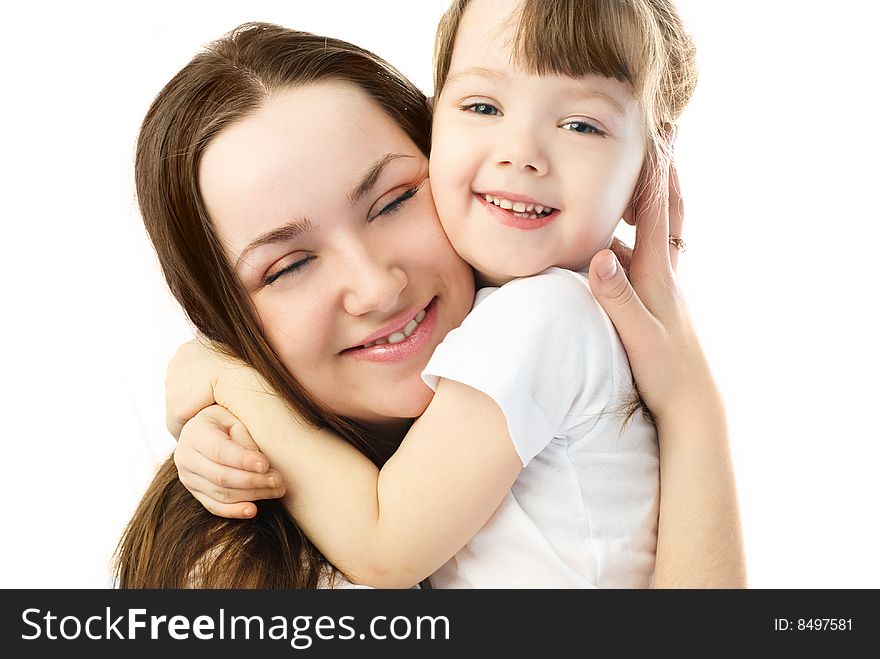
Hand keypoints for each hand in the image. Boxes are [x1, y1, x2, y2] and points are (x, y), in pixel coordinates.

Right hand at [175, 404, 286, 517]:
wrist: (206, 429)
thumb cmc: (227, 420)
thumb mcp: (236, 419)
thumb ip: (245, 438)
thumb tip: (260, 466)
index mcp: (195, 432)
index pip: (220, 451)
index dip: (243, 460)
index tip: (265, 464)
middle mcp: (185, 457)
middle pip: (221, 476)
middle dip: (253, 480)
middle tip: (278, 480)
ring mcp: (188, 477)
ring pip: (220, 493)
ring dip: (251, 495)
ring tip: (276, 490)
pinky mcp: (195, 492)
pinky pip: (214, 506)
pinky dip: (234, 511)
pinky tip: (253, 510)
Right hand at [589, 163, 718, 423]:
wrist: (691, 402)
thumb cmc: (666, 370)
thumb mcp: (637, 334)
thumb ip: (617, 295)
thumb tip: (600, 254)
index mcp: (659, 273)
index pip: (659, 211)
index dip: (657, 170)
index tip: (658, 132)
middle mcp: (664, 272)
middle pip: (668, 211)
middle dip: (662, 172)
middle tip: (661, 138)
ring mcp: (662, 285)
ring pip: (656, 231)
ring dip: (648, 200)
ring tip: (634, 176)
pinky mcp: (655, 300)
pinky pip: (643, 254)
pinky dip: (632, 235)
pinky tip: (613, 238)